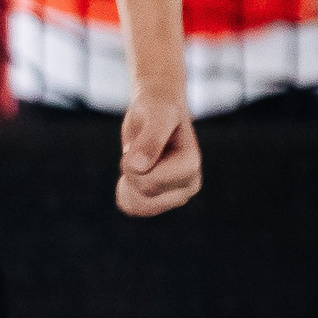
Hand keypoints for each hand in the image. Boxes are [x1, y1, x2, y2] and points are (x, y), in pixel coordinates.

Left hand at [115, 87, 200, 217]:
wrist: (158, 109)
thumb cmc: (157, 108)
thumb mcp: (156, 115)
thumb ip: (150, 138)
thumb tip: (137, 166)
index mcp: (191, 166)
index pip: (147, 182)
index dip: (132, 162)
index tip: (141, 141)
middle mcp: (190, 185)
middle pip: (142, 193)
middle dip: (131, 170)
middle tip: (139, 148)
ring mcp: (178, 196)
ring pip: (138, 205)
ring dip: (128, 182)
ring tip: (138, 161)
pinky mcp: (165, 201)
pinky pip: (136, 209)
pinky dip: (126, 194)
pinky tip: (132, 177)